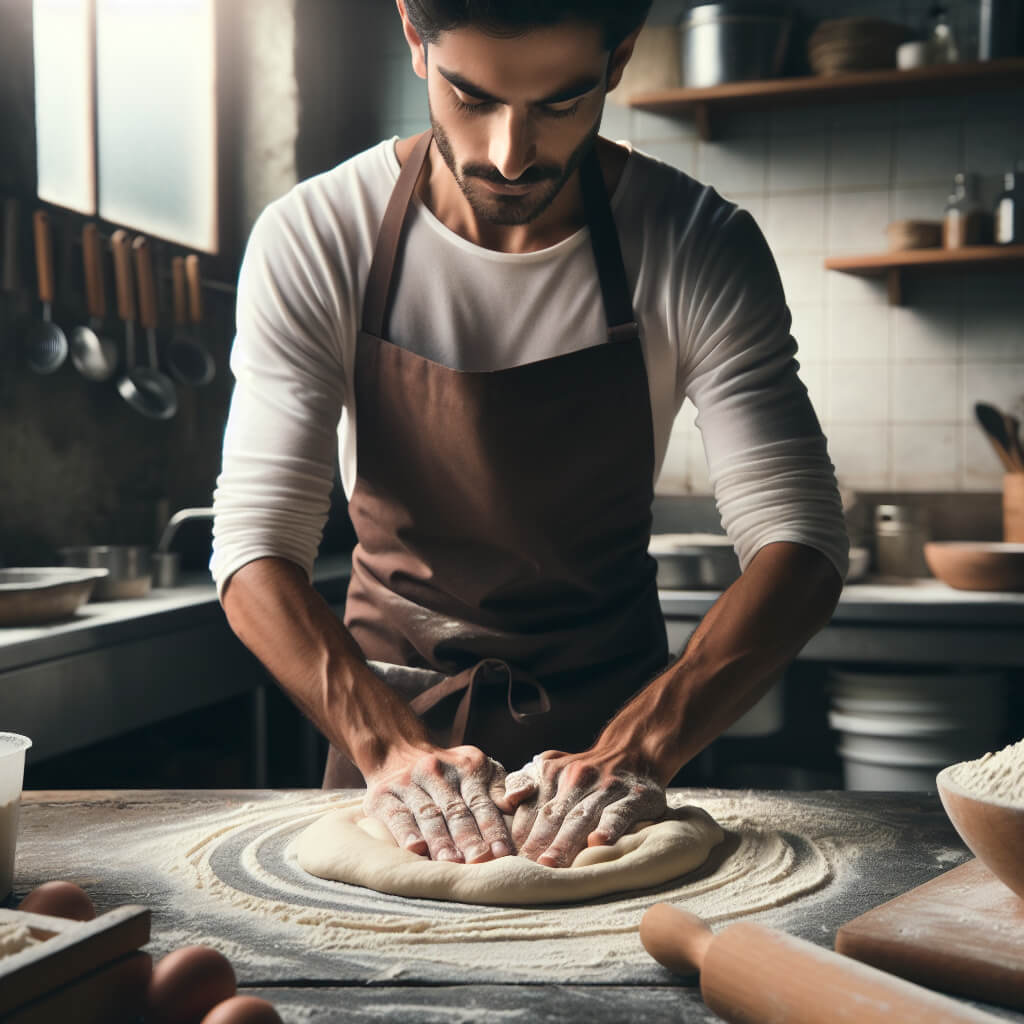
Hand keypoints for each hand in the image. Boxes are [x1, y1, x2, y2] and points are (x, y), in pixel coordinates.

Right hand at [363, 744, 514, 863]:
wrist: (397, 750)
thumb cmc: (449, 772)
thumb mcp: (478, 769)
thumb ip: (499, 788)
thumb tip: (520, 799)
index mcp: (466, 767)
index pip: (481, 802)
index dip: (492, 828)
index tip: (503, 854)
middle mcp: (437, 772)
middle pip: (456, 810)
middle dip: (469, 839)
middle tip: (480, 862)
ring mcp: (409, 782)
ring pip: (428, 815)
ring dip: (441, 841)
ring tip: (452, 864)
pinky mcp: (384, 795)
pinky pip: (397, 816)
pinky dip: (407, 834)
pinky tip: (415, 850)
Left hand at [504, 750, 667, 867]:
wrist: (633, 749)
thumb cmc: (584, 770)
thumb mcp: (551, 765)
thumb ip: (525, 783)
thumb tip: (507, 803)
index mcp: (551, 773)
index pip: (531, 809)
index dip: (518, 835)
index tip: (506, 860)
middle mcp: (576, 778)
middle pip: (553, 816)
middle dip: (536, 843)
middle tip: (523, 869)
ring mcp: (606, 787)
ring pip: (581, 817)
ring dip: (564, 841)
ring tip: (549, 864)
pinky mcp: (634, 797)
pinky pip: (619, 813)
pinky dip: (609, 827)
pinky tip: (598, 843)